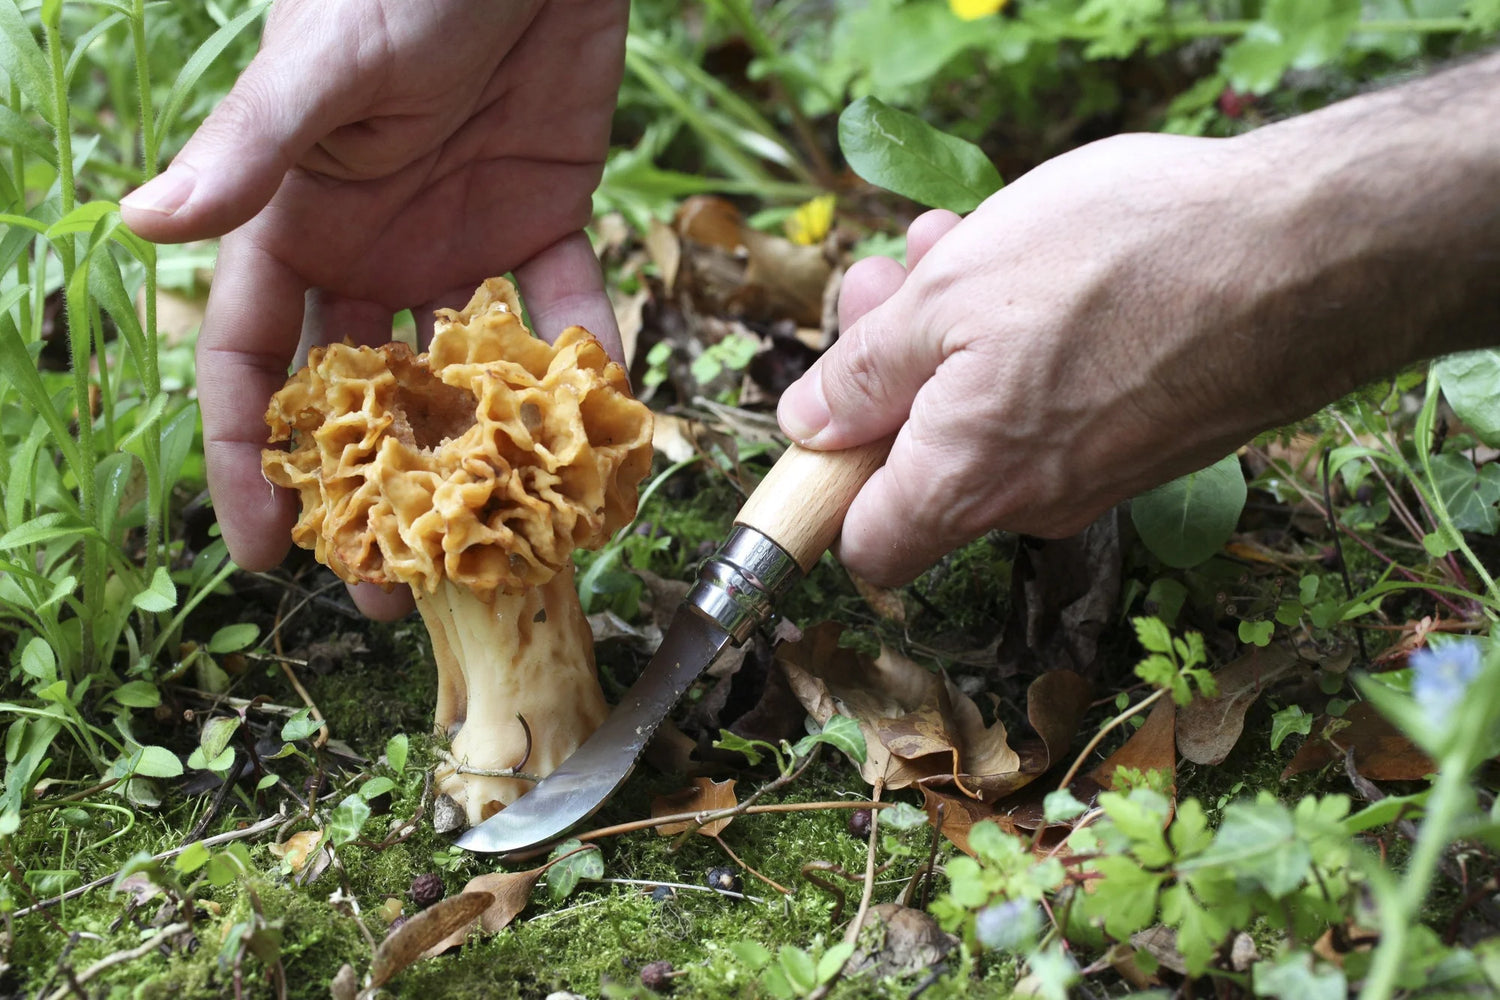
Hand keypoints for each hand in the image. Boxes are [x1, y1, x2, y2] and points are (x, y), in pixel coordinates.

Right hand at [121, 0, 627, 616]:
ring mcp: (460, 240)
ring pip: (463, 373)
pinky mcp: (545, 216)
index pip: (252, 361)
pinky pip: (565, 306)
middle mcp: (373, 248)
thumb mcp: (325, 71)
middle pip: (361, 397)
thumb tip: (143, 226)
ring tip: (502, 544)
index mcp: (297, 223)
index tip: (267, 551)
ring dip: (481, 455)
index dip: (248, 457)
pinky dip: (586, 362)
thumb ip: (251, 154)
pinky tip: (606, 432)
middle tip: (392, 591)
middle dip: (372, 493)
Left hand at [779, 91, 1499, 586]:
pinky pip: (1055, 406)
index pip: (869, 549)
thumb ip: (865, 373)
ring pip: (988, 420)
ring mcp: (1099, 475)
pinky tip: (1036, 266)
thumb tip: (808, 428)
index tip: (828, 415)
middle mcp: (1033, 502)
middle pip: (923, 466)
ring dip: (953, 339)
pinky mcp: (1150, 439)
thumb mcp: (950, 291)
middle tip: (894, 277)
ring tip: (962, 244)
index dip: (831, 490)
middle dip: (889, 372)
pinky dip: (1026, 346)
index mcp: (965, 482)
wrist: (1311, 257)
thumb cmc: (1118, 262)